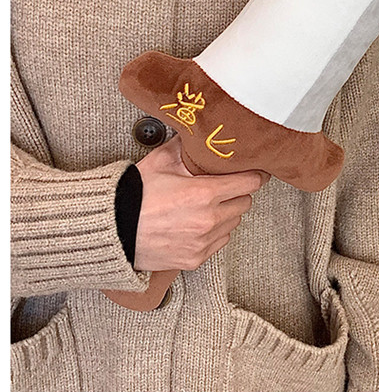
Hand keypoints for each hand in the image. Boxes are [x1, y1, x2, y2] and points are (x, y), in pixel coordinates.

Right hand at [133, 135, 268, 271]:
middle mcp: (208, 220)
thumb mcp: (161, 160)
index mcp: (204, 193)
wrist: (110, 230)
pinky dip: (215, 232)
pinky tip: (197, 223)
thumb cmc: (133, 195)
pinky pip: (219, 242)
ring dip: (226, 213)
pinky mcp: (195, 259)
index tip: (255, 171)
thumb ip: (187, 145)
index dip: (254, 174)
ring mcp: (202, 242)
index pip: (250, 182)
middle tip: (223, 186)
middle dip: (237, 192)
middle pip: (245, 202)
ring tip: (206, 205)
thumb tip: (200, 132)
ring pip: (233, 223)